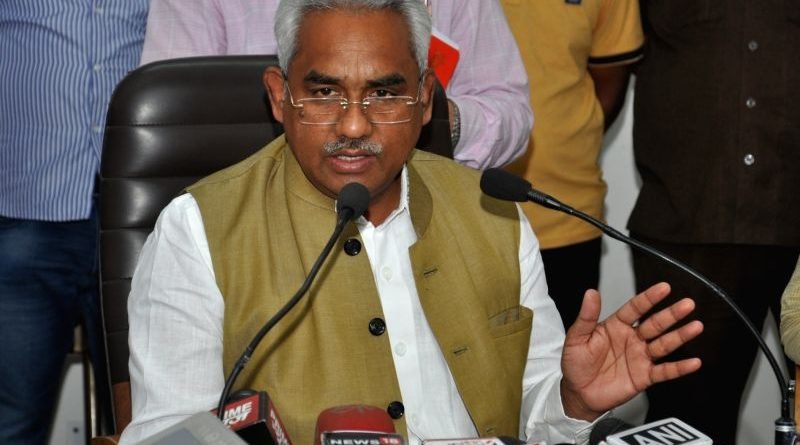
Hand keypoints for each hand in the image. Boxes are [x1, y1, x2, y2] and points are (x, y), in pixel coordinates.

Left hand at [559, 282, 702, 420]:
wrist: (578, 392)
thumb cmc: (576, 363)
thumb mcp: (576, 337)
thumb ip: (586, 316)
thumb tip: (591, 293)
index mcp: (616, 326)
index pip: (635, 308)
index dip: (649, 298)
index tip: (664, 288)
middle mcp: (632, 339)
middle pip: (655, 324)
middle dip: (671, 314)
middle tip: (688, 304)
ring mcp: (640, 357)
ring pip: (664, 344)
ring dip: (680, 336)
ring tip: (696, 326)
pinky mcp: (644, 376)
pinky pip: (664, 371)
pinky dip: (679, 368)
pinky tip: (693, 362)